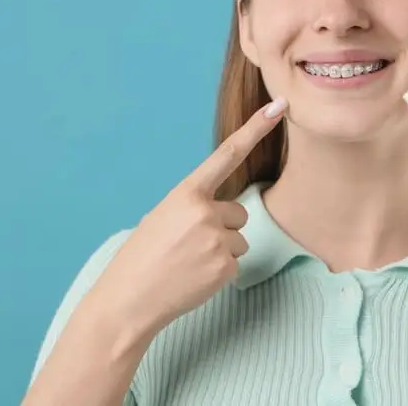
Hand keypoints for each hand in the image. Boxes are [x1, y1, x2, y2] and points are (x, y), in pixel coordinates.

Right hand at [90, 96, 288, 333]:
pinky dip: (218, 273)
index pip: (228, 154)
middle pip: (238, 213)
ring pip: (239, 240)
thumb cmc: (142, 257)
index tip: (279, 107)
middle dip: (222, 228)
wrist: (128, 300)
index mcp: (186, 193)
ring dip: (221, 251)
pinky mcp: (226, 268)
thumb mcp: (161, 217)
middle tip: (189, 246)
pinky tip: (194, 278)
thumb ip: (193, 206)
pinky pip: (235, 264)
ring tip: (188, 263)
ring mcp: (217, 241)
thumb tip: (218, 211)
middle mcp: (205, 212)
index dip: (255, 129)